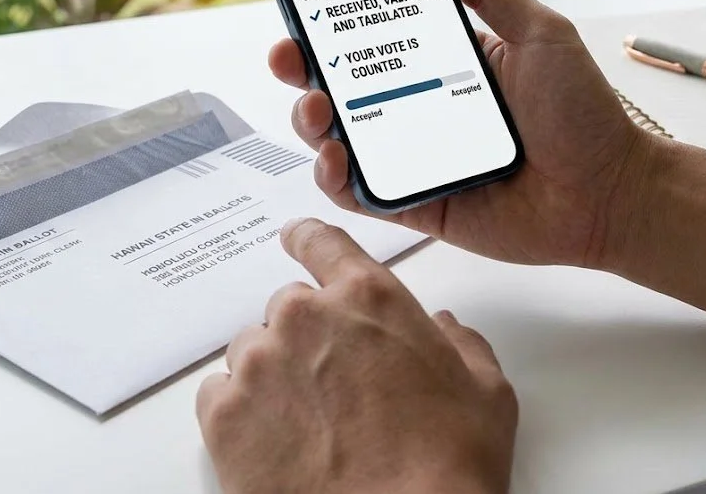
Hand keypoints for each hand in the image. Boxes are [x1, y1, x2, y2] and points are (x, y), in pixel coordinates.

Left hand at [197, 218, 516, 493]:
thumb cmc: (446, 466)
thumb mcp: (485, 393)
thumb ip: (461, 342)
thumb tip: (445, 327)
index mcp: (368, 297)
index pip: (321, 242)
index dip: (307, 239)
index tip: (296, 238)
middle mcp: (306, 317)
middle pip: (289, 306)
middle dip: (307, 336)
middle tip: (334, 385)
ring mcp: (260, 364)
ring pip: (253, 350)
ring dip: (273, 374)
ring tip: (308, 423)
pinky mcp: (224, 414)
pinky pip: (220, 393)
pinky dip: (242, 411)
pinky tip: (276, 442)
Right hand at [269, 0, 651, 267]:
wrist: (609, 193)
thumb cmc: (584, 114)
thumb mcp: (540, 35)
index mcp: (442, 64)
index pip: (374, 38)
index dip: (333, 21)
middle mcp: (419, 107)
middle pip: (342, 87)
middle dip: (303, 68)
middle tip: (289, 54)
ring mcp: (414, 158)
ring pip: (341, 139)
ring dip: (312, 121)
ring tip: (316, 108)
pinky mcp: (417, 204)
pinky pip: (363, 194)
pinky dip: (337, 179)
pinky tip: (336, 159)